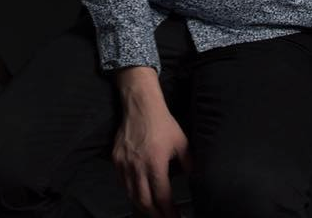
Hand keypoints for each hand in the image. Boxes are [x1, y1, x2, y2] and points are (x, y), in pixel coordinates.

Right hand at [113, 70, 189, 217]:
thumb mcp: (181, 142)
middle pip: (145, 203)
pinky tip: (139, 194)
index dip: (170, 213)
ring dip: (143, 207)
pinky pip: (122, 183)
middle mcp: (138, 167)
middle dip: (156, 215)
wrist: (141, 105)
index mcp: (155, 164)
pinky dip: (131, 193)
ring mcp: (125, 164)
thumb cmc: (162, 123)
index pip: (163, 197)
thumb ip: (188, 163)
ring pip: (131, 195)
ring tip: (153, 212)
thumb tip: (195, 178)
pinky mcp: (116, 159)